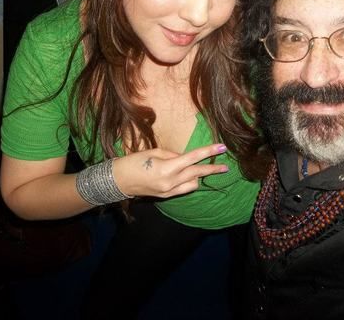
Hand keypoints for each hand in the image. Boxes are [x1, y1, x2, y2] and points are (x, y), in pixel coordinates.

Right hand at [113, 143, 229, 197]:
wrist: (118, 181)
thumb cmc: (134, 162)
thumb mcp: (154, 152)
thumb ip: (173, 155)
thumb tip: (186, 158)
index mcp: (167, 168)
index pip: (193, 158)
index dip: (209, 152)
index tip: (222, 148)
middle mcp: (170, 182)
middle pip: (197, 173)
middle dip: (212, 169)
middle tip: (225, 166)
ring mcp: (169, 191)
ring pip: (193, 183)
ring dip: (197, 175)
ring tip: (197, 168)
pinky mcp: (166, 196)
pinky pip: (184, 189)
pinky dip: (188, 181)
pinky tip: (187, 175)